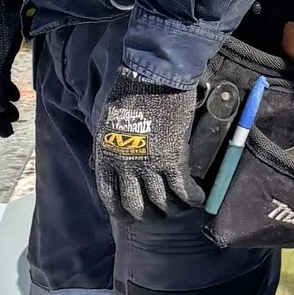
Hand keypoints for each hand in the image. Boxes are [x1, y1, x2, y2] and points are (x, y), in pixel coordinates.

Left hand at [94, 74, 201, 220]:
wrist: (152, 75)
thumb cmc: (128, 92)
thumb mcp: (104, 123)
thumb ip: (102, 148)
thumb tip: (95, 166)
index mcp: (105, 156)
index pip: (109, 197)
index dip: (120, 212)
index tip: (130, 218)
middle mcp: (124, 166)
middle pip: (135, 205)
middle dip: (149, 215)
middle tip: (159, 215)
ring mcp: (149, 164)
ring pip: (161, 201)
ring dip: (172, 209)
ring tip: (181, 208)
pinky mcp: (172, 158)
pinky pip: (183, 189)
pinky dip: (192, 198)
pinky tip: (198, 199)